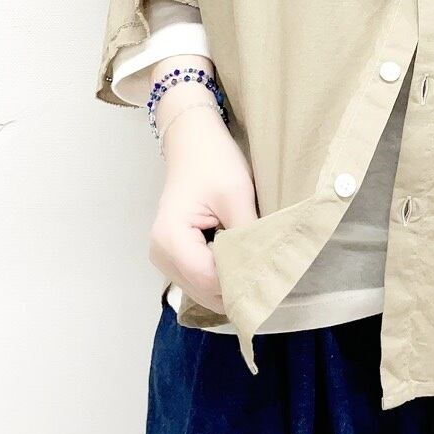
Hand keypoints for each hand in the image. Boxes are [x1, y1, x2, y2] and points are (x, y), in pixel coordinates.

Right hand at [148, 85, 256, 314]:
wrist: (194, 142)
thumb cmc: (214, 162)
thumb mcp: (236, 195)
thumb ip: (246, 235)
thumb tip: (263, 270)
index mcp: (171, 240)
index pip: (210, 281)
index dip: (241, 283)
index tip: (272, 276)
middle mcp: (161, 255)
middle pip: (205, 291)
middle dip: (237, 286)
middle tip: (272, 276)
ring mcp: (165, 258)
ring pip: (204, 289)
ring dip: (231, 283)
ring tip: (260, 267)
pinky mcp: (175, 256)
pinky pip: (201, 278)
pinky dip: (222, 276)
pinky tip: (243, 262)